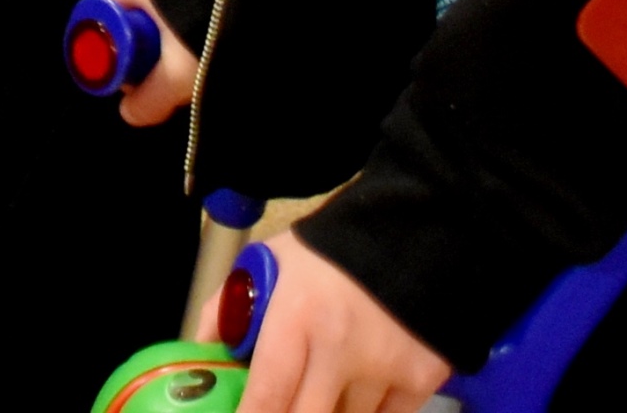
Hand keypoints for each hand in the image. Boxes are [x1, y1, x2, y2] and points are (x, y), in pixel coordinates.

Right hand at [95, 0, 198, 125]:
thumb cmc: (201, 22)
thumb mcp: (175, 74)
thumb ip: (148, 99)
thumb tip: (129, 114)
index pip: (100, 30)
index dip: (119, 61)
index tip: (143, 80)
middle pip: (131, 30)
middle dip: (152, 58)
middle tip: (177, 78)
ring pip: (160, 23)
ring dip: (177, 47)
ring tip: (202, 62)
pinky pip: (180, 13)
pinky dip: (193, 32)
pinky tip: (214, 44)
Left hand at [235, 231, 452, 412]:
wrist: (414, 231)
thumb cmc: (327, 252)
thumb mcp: (268, 264)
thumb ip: (228, 308)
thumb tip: (204, 354)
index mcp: (296, 315)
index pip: (267, 396)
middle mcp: (341, 349)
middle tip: (284, 401)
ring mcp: (385, 369)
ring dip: (330, 410)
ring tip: (323, 380)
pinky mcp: (422, 380)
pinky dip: (369, 411)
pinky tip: (360, 385)